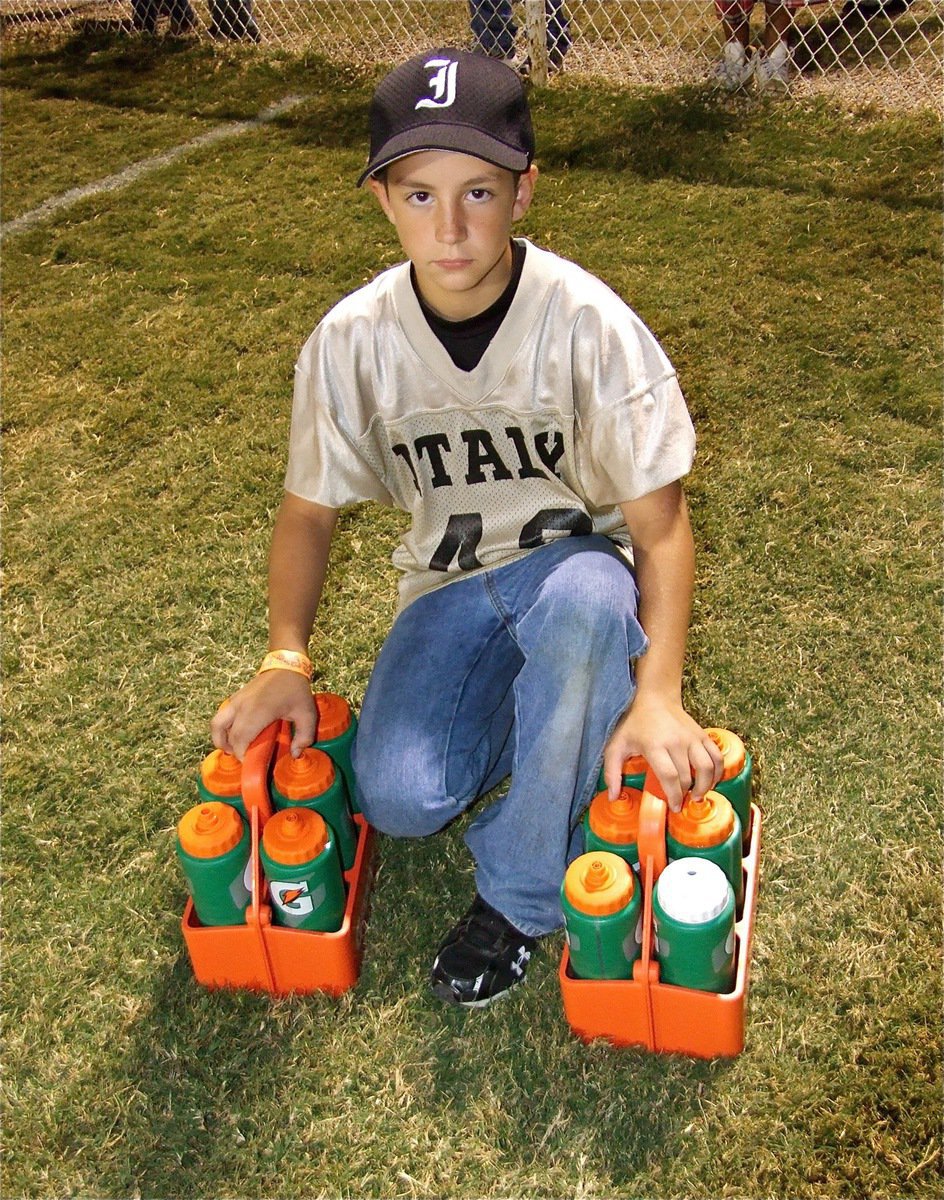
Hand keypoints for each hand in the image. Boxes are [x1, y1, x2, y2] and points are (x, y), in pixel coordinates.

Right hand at [211, 670, 316, 760]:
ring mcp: (235, 700)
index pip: (240, 740)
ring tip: (234, 750)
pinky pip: (221, 717)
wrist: (285, 664)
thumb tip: (295, 755)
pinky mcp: (234, 698)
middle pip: (228, 736)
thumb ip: (304, 736)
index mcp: (258, 711)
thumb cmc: (296, 689)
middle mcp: (242, 706)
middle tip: (247, 759)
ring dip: (221, 740)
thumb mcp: (307, 713)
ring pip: (216, 725)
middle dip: (234, 751)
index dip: (242, 755)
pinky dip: (222, 729)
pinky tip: (235, 736)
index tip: (251, 764)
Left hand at [602, 695, 722, 811]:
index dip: (674, 796)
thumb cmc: (634, 725)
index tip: (674, 807)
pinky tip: (711, 781)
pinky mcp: (703, 735)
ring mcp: (692, 738)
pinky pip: (717, 757)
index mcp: (655, 746)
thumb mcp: (616, 746)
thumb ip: (612, 772)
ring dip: (705, 786)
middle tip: (681, 802)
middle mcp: (677, 742)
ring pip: (707, 768)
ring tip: (698, 796)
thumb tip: (613, 798)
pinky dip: (718, 772)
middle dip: (685, 794)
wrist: (655, 698)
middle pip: (687, 776)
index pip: (670, 777)